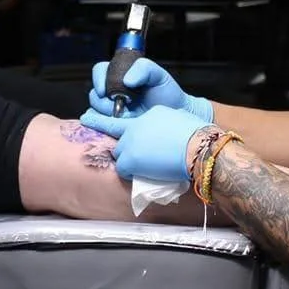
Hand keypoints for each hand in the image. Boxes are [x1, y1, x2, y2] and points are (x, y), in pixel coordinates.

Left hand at [80, 105, 205, 182]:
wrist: (197, 148)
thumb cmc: (197, 137)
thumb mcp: (179, 121)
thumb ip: (164, 124)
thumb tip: (163, 133)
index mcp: (150, 115)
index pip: (128, 119)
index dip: (110, 122)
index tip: (90, 118)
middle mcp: (136, 126)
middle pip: (121, 137)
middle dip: (127, 147)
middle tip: (140, 156)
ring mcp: (130, 142)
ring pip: (120, 153)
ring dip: (129, 160)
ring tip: (147, 166)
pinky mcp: (129, 159)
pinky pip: (122, 168)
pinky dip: (131, 172)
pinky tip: (144, 173)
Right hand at [87, 57, 212, 120]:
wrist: (176, 115)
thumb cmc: (168, 93)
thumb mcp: (159, 75)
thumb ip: (144, 68)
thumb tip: (127, 81)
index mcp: (119, 75)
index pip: (100, 71)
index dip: (99, 79)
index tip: (106, 91)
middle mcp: (112, 92)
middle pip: (95, 94)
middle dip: (104, 101)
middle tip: (122, 106)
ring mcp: (111, 110)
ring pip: (94, 111)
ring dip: (105, 115)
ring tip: (126, 116)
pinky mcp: (113, 126)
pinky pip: (98, 127)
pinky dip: (103, 128)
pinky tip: (119, 126)